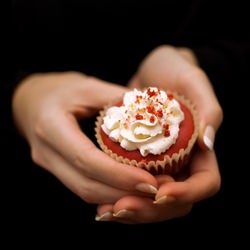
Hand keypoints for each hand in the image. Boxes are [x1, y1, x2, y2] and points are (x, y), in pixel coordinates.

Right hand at [12, 71, 158, 204]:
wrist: (31, 99)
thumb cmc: (60, 89)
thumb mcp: (89, 87)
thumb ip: (119, 99)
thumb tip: (155, 112)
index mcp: (51, 127)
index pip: (86, 160)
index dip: (119, 175)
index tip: (150, 182)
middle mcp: (46, 152)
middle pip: (85, 185)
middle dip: (123, 192)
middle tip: (157, 190)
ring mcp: (49, 164)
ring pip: (83, 191)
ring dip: (117, 196)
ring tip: (148, 191)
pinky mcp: (56, 169)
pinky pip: (82, 186)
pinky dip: (106, 191)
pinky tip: (127, 187)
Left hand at [96, 45, 222, 222]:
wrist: (152, 71)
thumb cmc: (175, 71)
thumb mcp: (193, 81)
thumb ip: (209, 109)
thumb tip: (208, 142)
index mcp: (200, 150)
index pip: (204, 183)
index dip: (186, 193)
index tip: (160, 192)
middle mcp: (182, 162)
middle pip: (175, 202)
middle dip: (150, 209)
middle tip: (120, 208)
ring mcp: (161, 165)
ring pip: (152, 201)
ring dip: (131, 210)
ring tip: (105, 212)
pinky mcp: (140, 163)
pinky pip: (133, 189)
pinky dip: (118, 197)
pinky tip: (101, 202)